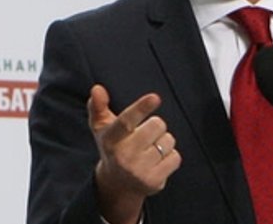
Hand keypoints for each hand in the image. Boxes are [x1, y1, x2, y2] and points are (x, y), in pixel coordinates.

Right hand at [88, 85, 181, 223]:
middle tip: (144, 136)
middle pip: (157, 125)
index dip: (140, 108)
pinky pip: (175, 157)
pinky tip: (156, 162)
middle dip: (155, 126)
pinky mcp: (154, 182)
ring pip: (168, 141)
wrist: (118, 185)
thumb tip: (96, 88)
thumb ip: (98, 106)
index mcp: (110, 139)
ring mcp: (138, 171)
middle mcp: (123, 157)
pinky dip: (170, 157)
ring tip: (149, 150)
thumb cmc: (113, 147)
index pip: (126, 121)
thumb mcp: (102, 128)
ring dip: (163, 142)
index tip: (155, 97)